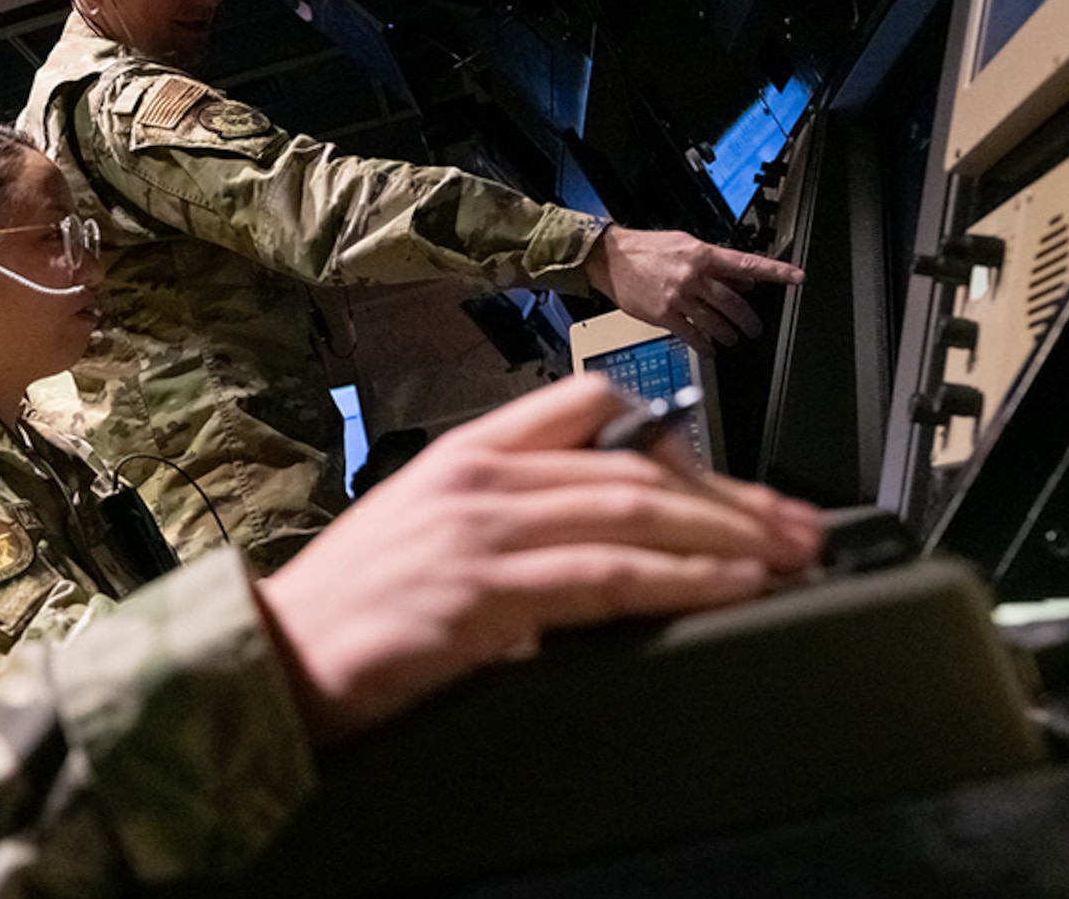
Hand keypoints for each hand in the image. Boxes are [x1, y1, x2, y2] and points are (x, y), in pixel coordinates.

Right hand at [254, 375, 822, 745]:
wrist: (269, 661)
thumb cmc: (346, 611)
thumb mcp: (427, 535)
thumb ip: (505, 522)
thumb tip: (594, 543)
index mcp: (467, 453)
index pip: (588, 406)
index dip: (674, 439)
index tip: (731, 481)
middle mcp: (479, 476)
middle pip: (636, 465)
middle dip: (733, 497)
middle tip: (799, 525)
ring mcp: (480, 529)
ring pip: (634, 512)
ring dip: (729, 536)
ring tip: (790, 556)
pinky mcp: (482, 591)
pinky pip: (607, 576)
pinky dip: (681, 578)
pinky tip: (731, 586)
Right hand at [584, 225, 803, 353]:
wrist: (610, 258)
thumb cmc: (647, 249)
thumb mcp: (686, 245)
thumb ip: (717, 264)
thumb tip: (745, 281)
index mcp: (702, 255)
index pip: (747, 264)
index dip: (775, 272)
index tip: (797, 278)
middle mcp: (693, 276)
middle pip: (733, 303)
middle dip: (748, 320)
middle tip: (754, 329)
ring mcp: (678, 297)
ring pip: (716, 322)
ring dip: (729, 334)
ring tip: (732, 339)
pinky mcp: (663, 315)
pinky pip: (692, 335)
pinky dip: (705, 345)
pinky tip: (710, 348)